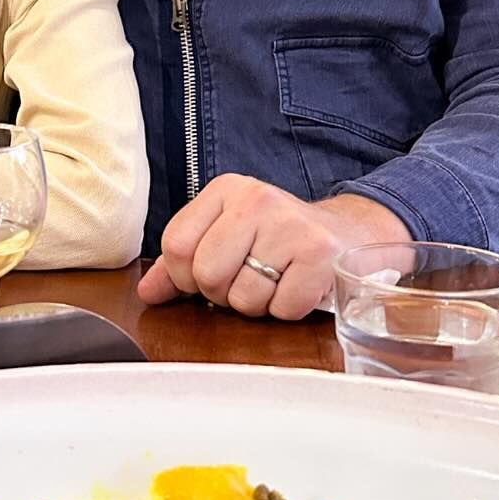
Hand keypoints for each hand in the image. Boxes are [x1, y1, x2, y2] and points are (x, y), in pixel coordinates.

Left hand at [137, 178, 410, 319]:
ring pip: (242, 297)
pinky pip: (281, 309)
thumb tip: (148, 292)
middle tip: (249, 278)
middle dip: (223, 293)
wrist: (350, 234)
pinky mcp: (320, 255)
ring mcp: (290, 226)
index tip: (213, 273)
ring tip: (276, 281)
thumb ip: (182, 263)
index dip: (186, 276)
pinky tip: (298, 287)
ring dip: (258, 304)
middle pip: (206, 273)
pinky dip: (287, 310)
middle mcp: (257, 200)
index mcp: (226, 190)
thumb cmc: (279, 240)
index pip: (176, 245)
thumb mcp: (228, 237)